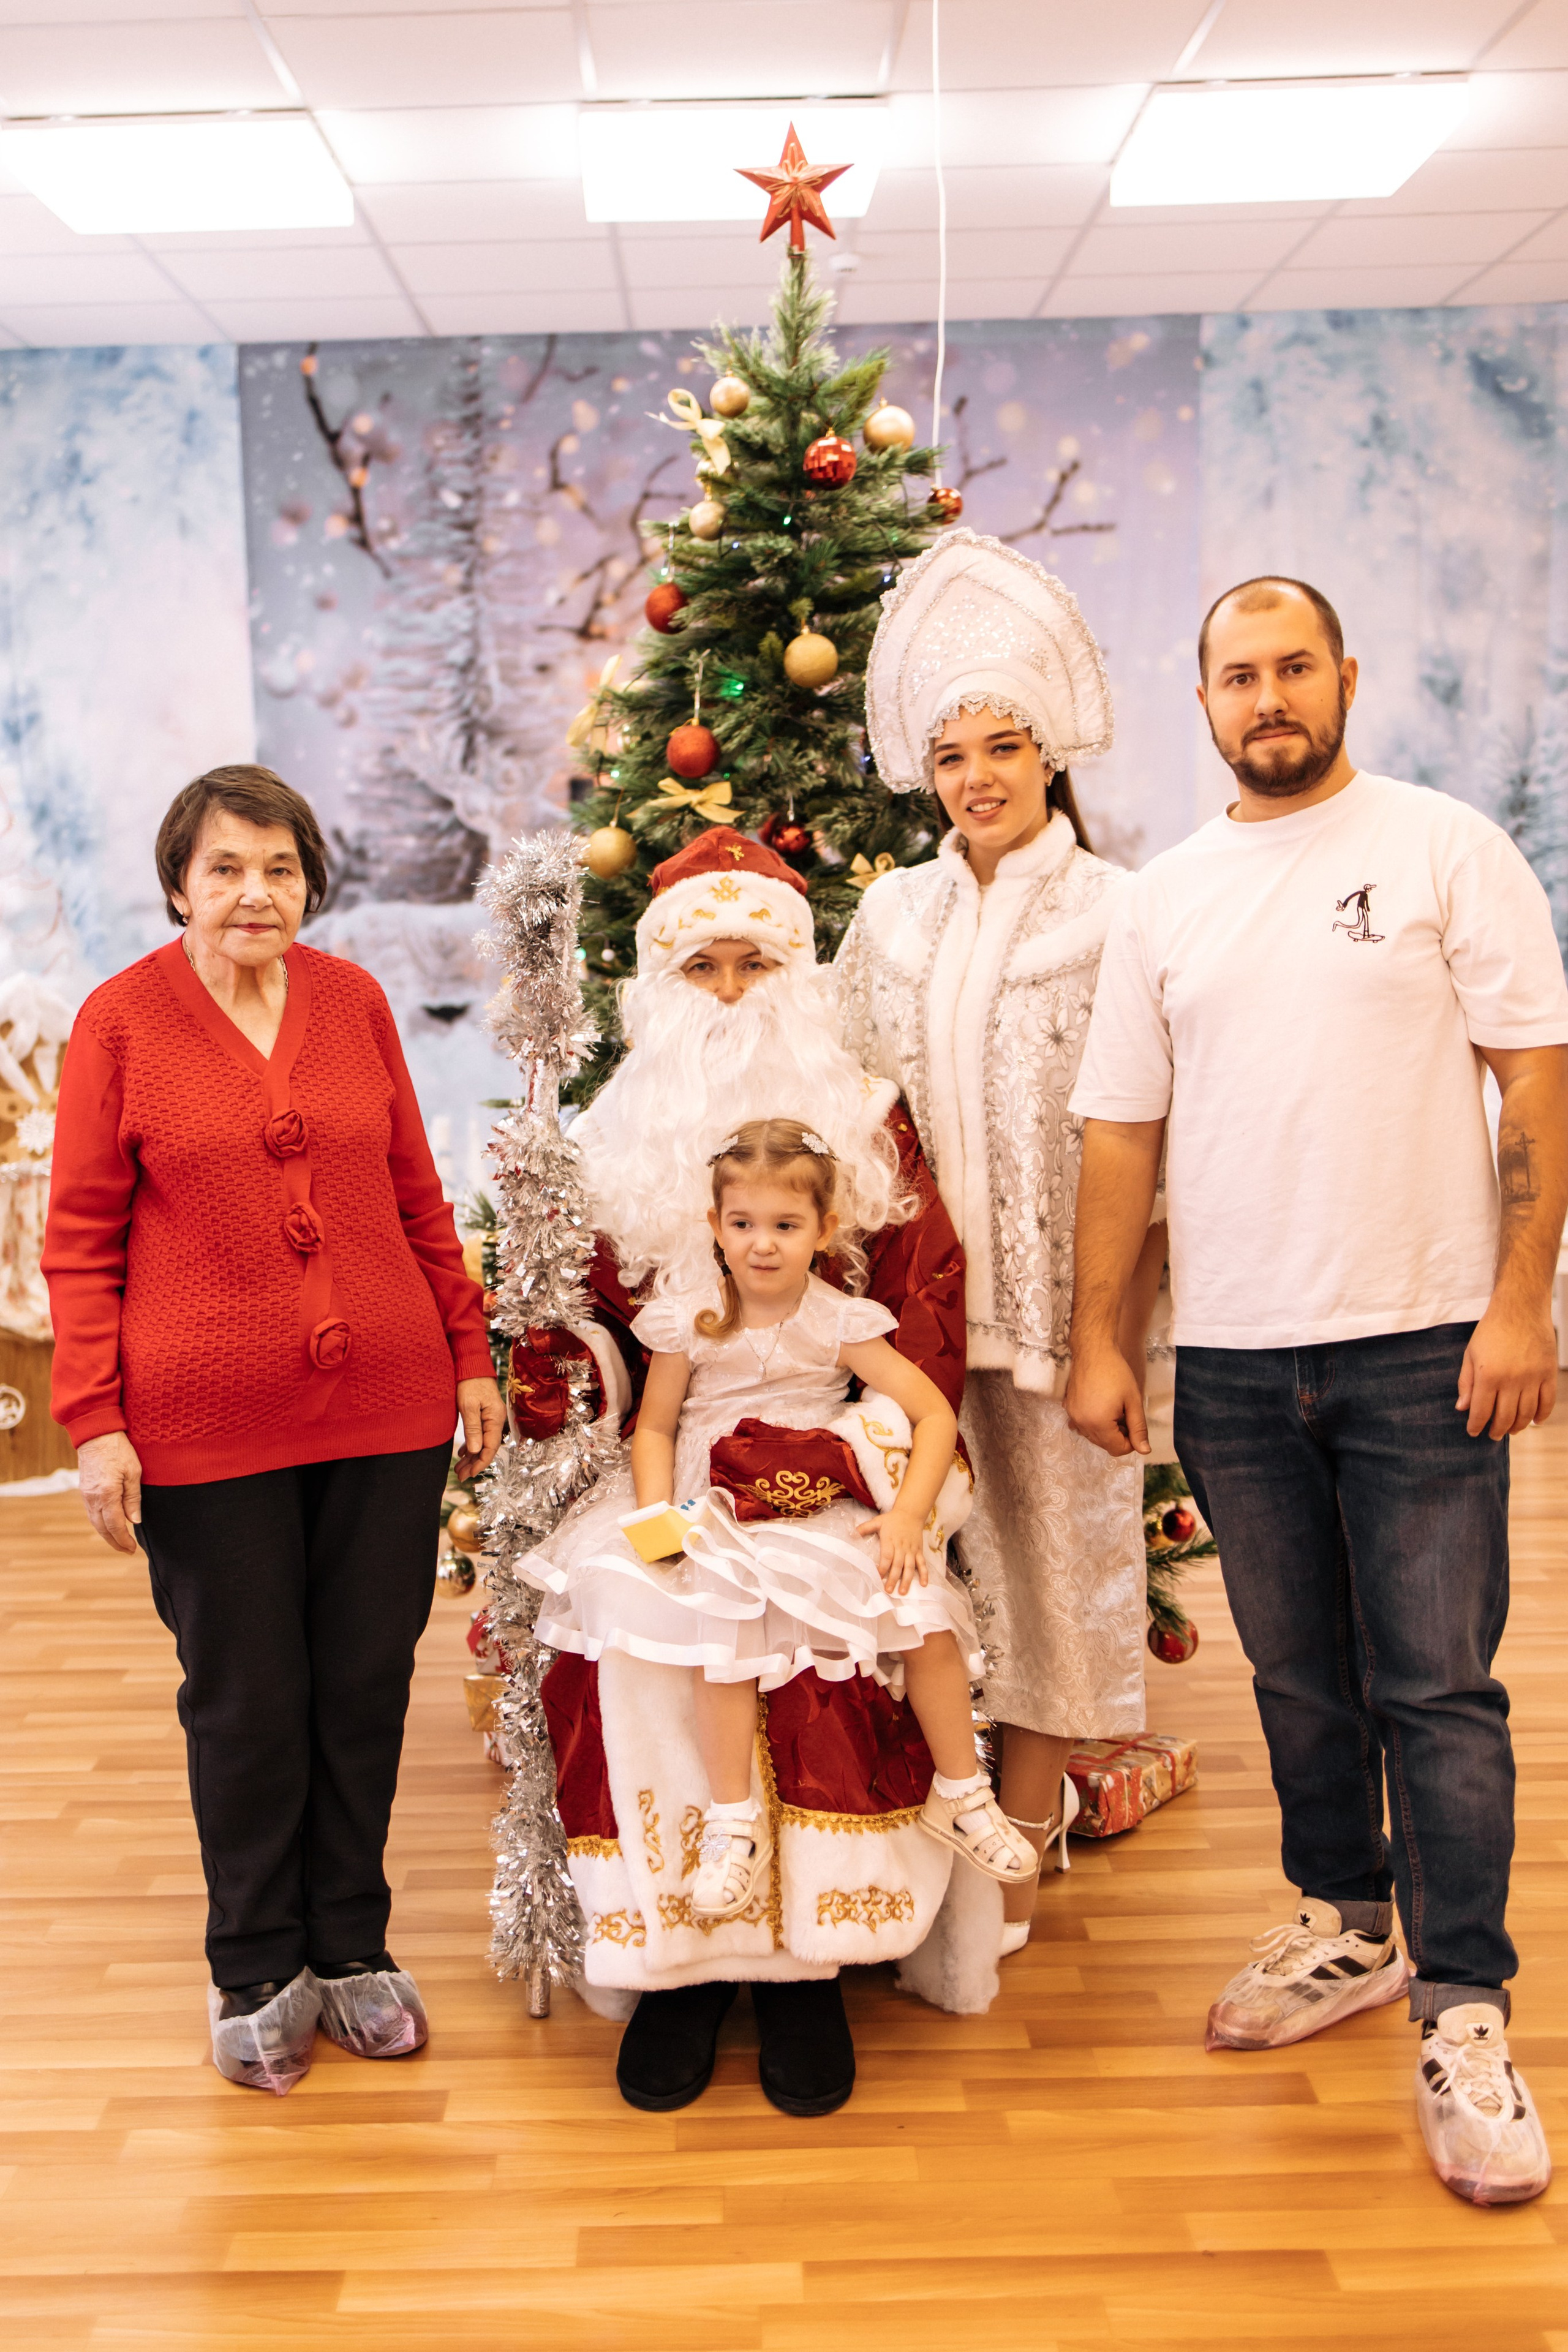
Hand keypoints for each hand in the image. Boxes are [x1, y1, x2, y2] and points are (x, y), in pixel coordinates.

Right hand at [76, 1431, 142, 1553]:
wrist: (96, 1434)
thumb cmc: (118, 1450)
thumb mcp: (133, 1472)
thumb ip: (133, 1498)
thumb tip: (135, 1521)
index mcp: (107, 1495)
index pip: (115, 1526)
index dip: (124, 1540)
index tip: (132, 1549)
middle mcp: (93, 1498)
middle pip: (102, 1529)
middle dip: (115, 1542)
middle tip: (127, 1551)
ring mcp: (86, 1495)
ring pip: (95, 1522)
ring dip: (107, 1535)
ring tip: (119, 1542)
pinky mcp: (84, 1490)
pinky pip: (91, 1513)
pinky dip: (100, 1524)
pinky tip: (108, 1526)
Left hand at [454, 1377, 506, 1479]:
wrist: (471, 1364)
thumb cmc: (469, 1382)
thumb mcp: (468, 1406)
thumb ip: (472, 1429)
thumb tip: (475, 1451)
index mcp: (495, 1418)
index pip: (490, 1447)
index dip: (480, 1463)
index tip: (469, 1474)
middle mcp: (496, 1419)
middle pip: (487, 1448)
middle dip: (474, 1464)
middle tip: (461, 1476)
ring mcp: (491, 1417)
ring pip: (482, 1443)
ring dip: (472, 1457)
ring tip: (459, 1469)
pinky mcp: (484, 1414)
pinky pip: (480, 1435)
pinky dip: (472, 1446)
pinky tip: (464, 1454)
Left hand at [856, 1506, 928, 1593]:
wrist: (911, 1513)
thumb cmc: (892, 1519)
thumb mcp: (877, 1521)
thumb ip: (865, 1528)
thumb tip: (851, 1534)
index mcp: (890, 1540)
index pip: (887, 1556)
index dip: (883, 1567)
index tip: (878, 1577)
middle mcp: (902, 1547)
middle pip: (898, 1564)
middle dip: (893, 1578)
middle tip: (888, 1590)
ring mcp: (911, 1550)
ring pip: (910, 1567)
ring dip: (907, 1580)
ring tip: (903, 1592)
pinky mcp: (919, 1551)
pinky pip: (923, 1564)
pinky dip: (924, 1574)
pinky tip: (923, 1584)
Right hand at [1065, 1340, 1149, 1457]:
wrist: (1093, 1351)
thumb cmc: (1116, 1372)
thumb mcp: (1133, 1400)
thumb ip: (1138, 1428)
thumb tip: (1144, 1451)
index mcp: (1099, 1423)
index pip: (1116, 1449)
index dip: (1131, 1442)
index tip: (1134, 1425)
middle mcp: (1081, 1423)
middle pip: (1104, 1445)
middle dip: (1118, 1436)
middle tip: (1126, 1415)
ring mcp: (1072, 1416)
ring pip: (1092, 1437)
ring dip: (1106, 1431)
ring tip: (1114, 1410)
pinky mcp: (1068, 1408)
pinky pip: (1082, 1425)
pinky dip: (1093, 1423)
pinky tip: (1100, 1407)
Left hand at [1457, 1296, 1558, 1438]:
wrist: (1520, 1308)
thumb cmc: (1491, 1330)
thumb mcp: (1470, 1354)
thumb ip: (1466, 1383)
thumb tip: (1463, 1409)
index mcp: (1488, 1375)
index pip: (1482, 1412)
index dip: (1476, 1426)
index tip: (1473, 1432)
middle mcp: (1511, 1380)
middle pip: (1505, 1417)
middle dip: (1497, 1430)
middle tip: (1493, 1435)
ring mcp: (1533, 1378)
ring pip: (1527, 1414)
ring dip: (1518, 1426)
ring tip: (1511, 1430)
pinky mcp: (1548, 1373)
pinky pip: (1547, 1402)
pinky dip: (1541, 1416)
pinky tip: (1534, 1421)